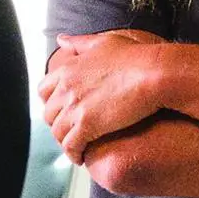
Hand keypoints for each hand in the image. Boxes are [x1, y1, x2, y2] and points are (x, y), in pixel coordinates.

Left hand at [38, 30, 166, 163]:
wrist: (154, 73)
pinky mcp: (87, 125)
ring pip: (58, 132)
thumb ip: (80, 43)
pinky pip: (71, 146)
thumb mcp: (104, 42)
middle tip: (71, 130)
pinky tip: (81, 157)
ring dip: (66, 141)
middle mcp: (66, 88)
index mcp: (68, 69)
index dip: (52, 102)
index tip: (62, 109)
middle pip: (49, 114)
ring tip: (77, 147)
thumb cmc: (136, 57)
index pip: (44, 90)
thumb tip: (61, 40)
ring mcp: (75, 107)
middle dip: (58, 123)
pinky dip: (74, 154)